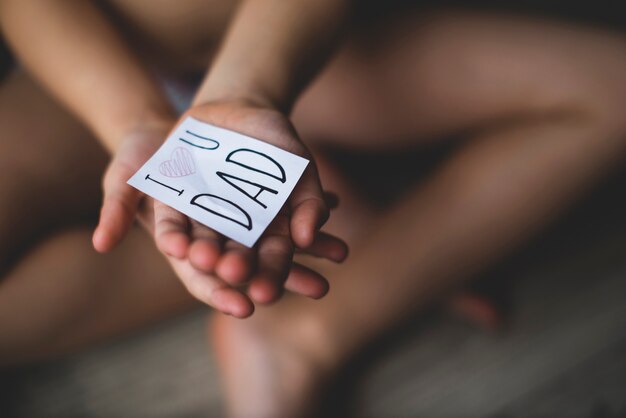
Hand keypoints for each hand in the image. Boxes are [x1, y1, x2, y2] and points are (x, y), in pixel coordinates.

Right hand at [92, 101, 346, 316]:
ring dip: (309, 249)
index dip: (222, 293)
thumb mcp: (125, 175)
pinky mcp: (264, 196)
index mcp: (189, 244)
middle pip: (251, 266)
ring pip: (279, 240)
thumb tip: (101, 242)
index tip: (244, 306)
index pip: (204, 279)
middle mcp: (221, 237)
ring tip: (339, 255)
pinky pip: (290, 207)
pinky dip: (312, 210)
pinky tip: (337, 207)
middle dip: (275, 278)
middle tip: (307, 289)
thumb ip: (118, 207)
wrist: (174, 124)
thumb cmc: (143, 154)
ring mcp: (245, 216)